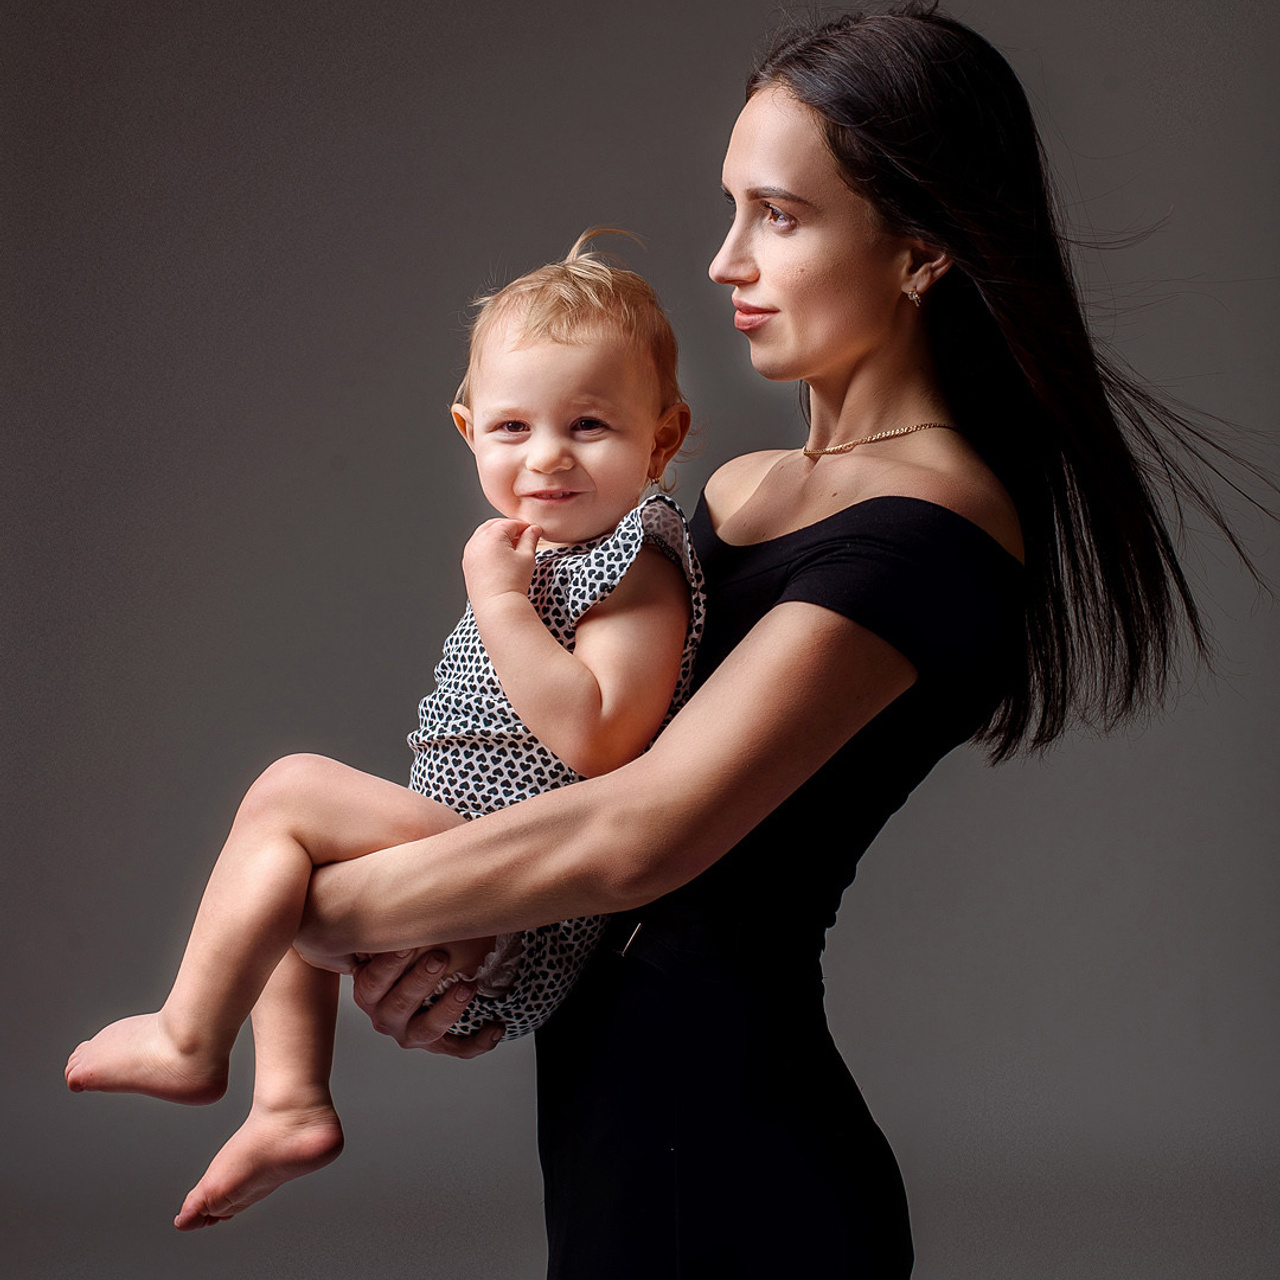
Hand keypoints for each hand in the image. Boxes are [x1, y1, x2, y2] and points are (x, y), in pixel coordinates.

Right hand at [350, 942, 505, 1058]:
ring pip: (426, 1030)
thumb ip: (390, 928)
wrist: (407, 988)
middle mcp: (386, 1016)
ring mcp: (411, 1033)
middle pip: (398, 1005)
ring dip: (448, 1009)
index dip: (389, 964)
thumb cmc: (400, 958)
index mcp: (368, 991)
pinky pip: (457, 1049)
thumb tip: (397, 890)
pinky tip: (496, 1027)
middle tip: (439, 957)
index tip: (407, 944)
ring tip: (468, 986)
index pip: (373, 981)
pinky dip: (478, 1041)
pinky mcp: (437, 1045)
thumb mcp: (387, 943)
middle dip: (420, 981)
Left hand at [462, 518, 540, 608]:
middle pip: (494, 525)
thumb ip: (530, 539)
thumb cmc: (512, 582)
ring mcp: (469, 552)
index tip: (533, 532)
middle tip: (523, 537)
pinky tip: (500, 558)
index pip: (511, 523)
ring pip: (484, 535)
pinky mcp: (467, 564)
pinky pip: (478, 548)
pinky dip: (488, 547)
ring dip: (497, 537)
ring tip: (512, 549)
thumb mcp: (527, 557)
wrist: (497, 605)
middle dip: (509, 528)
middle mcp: (477, 541)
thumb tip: (534, 529)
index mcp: (492, 535)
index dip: (524, 527)